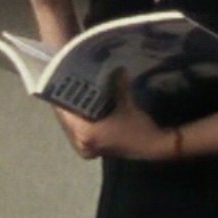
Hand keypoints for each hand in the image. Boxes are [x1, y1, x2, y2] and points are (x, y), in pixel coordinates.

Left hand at [54, 69, 172, 159]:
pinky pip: (79, 132)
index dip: (61, 96)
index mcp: (85, 133)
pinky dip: (81, 121)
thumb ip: (118, 84)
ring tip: (75, 95)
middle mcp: (81, 142)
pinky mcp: (92, 150)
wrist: (155, 147)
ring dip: (74, 113)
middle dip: (67, 103)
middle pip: (66, 119)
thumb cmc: (139, 127)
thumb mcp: (127, 104)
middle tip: (68, 85)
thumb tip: (117, 67)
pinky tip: (84, 108)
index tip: (62, 81)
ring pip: (72, 126)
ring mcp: (86, 149)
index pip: (64, 112)